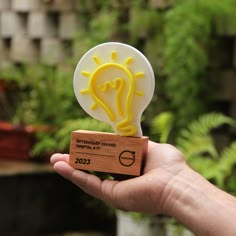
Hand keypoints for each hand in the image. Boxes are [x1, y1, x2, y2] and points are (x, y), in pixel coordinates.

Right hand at [50, 141, 185, 214]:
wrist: (177, 184)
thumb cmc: (169, 165)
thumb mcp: (150, 147)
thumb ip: (137, 142)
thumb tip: (129, 135)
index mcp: (129, 168)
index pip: (106, 159)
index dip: (93, 151)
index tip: (82, 142)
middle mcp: (120, 180)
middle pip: (94, 169)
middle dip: (77, 161)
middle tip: (62, 154)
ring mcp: (115, 189)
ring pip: (88, 177)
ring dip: (71, 168)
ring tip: (55, 160)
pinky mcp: (112, 195)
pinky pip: (90, 184)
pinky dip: (75, 175)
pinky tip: (62, 168)